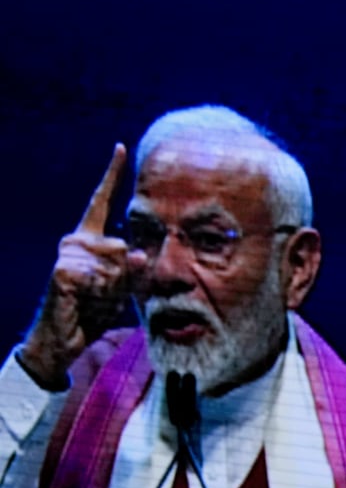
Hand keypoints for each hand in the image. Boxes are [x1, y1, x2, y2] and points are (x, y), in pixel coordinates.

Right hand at [16, 144, 141, 389]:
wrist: (63, 339)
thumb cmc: (94, 310)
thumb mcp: (123, 287)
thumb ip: (135, 268)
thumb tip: (139, 255)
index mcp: (91, 239)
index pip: (102, 202)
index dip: (112, 175)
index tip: (121, 148)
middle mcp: (77, 241)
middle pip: (126, 247)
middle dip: (125, 275)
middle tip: (103, 294)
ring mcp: (68, 254)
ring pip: (117, 263)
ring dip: (113, 287)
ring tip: (92, 298)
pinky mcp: (64, 270)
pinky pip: (101, 277)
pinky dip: (99, 293)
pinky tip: (81, 301)